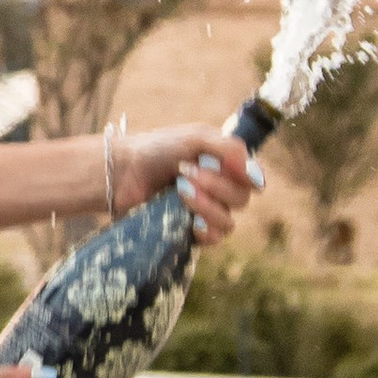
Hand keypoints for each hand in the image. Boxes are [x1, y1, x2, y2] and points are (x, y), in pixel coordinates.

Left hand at [112, 125, 261, 244]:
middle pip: (242, 200)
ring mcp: (206, 213)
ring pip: (228, 222)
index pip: (254, 179)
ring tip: (179, 189)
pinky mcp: (190, 231)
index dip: (250, 177)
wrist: (122, 170)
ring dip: (206, 206)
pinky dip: (206, 230)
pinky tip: (192, 220)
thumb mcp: (195, 138)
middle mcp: (220, 191)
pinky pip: (213, 239)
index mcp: (226, 166)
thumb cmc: (158, 149)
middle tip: (185, 172)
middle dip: (216, 186)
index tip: (233, 170)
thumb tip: (254, 172)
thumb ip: (228, 148)